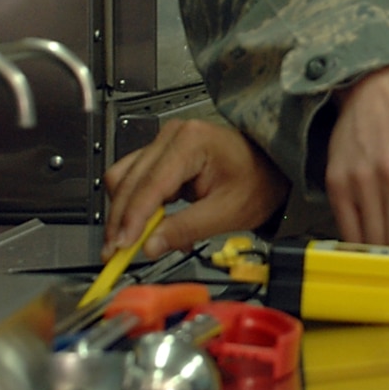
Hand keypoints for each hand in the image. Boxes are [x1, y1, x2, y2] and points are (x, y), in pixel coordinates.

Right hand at [103, 119, 287, 259]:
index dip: (131, 220)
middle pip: (128, 181)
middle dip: (120, 221)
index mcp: (190, 142)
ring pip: (125, 180)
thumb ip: (186, 229)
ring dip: (125, 214)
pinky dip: (138, 207)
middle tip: (115, 253)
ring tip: (133, 243)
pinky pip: (137, 181)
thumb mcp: (227, 211)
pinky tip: (149, 228)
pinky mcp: (163, 156)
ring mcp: (165, 143)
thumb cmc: (259, 180)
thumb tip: (150, 246)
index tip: (120, 247)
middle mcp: (172, 136)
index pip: (148, 185)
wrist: (273, 166)